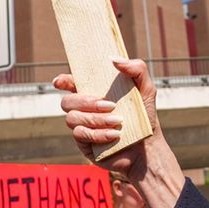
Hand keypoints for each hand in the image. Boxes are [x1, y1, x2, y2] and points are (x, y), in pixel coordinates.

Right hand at [53, 58, 167, 181]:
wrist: (148, 148)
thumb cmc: (145, 117)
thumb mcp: (146, 89)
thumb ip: (136, 69)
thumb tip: (114, 59)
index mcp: (94, 93)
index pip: (71, 84)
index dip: (63, 81)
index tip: (60, 81)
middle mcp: (85, 109)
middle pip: (67, 101)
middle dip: (86, 101)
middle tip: (110, 105)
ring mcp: (82, 127)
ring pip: (72, 119)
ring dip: (95, 119)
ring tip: (118, 121)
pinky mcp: (84, 144)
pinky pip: (81, 135)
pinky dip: (98, 134)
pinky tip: (115, 135)